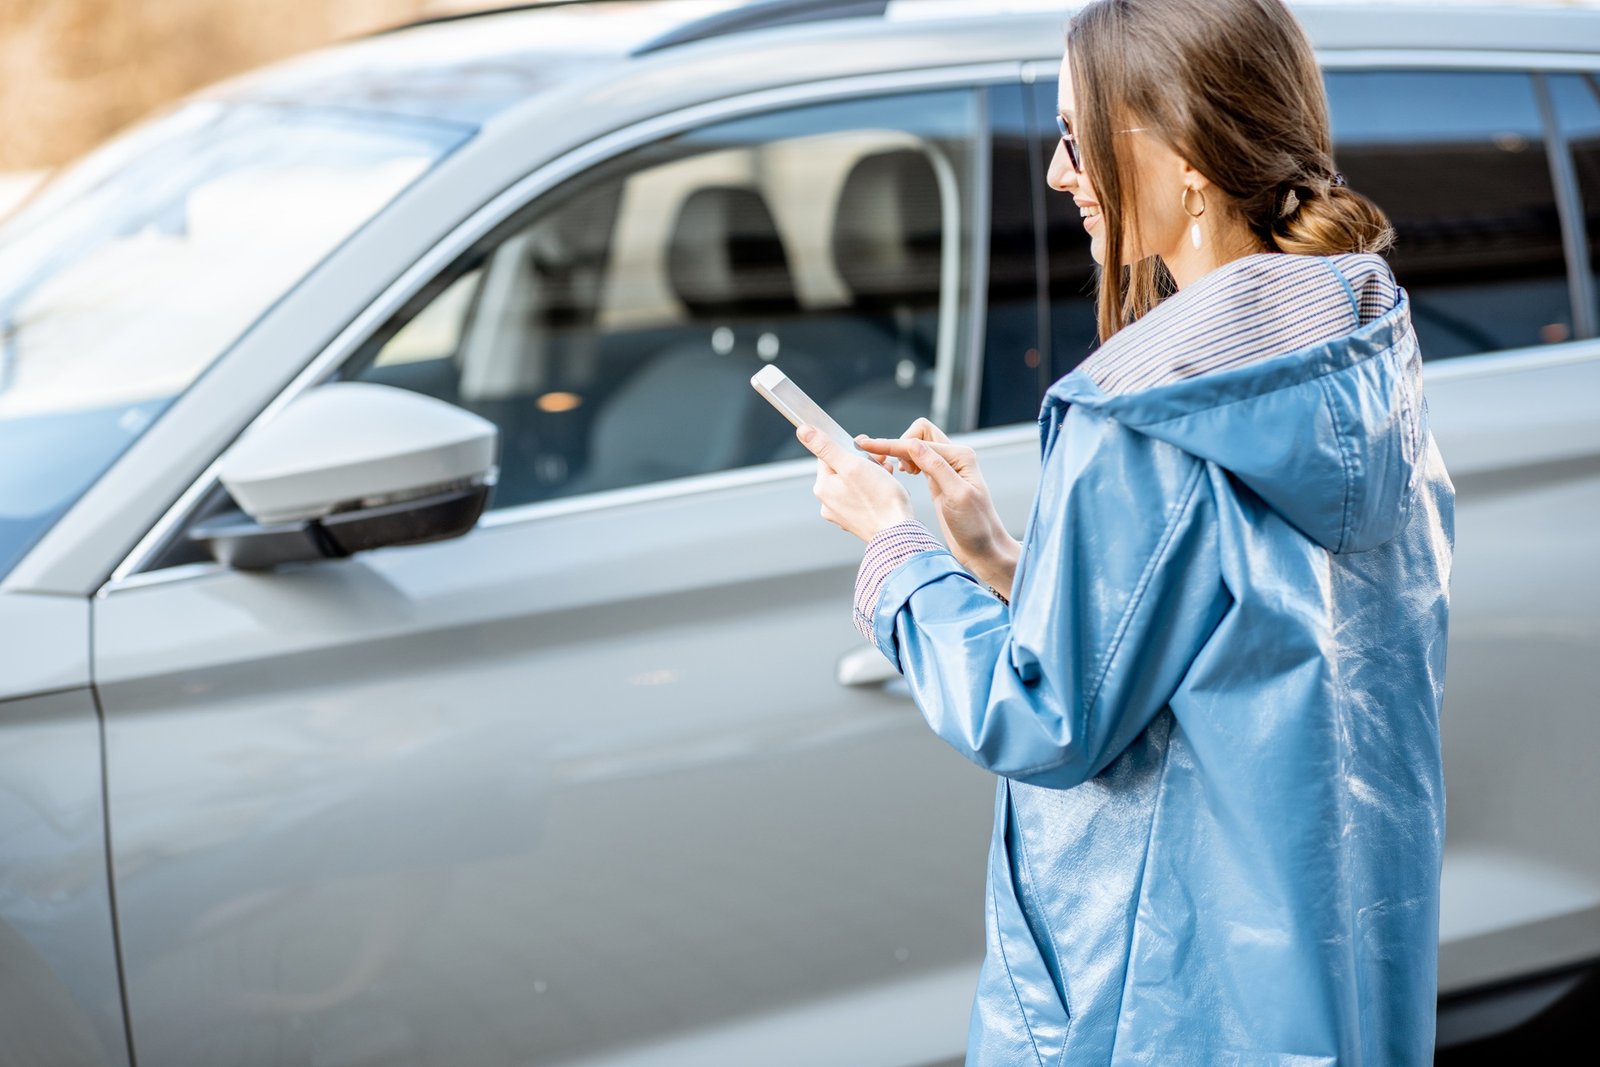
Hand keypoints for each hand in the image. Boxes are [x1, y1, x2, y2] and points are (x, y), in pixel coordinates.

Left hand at [796, 425, 914, 542]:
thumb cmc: (879, 499)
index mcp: (823, 487)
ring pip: (854, 483)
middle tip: (882, 463)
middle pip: (843, 469)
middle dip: (864, 462)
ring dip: (871, 474)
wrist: (898, 532)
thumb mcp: (852, 465)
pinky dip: (873, 491)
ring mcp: (841, 514)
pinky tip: (886, 491)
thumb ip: (826, 447)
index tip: (866, 452)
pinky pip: (862, 498)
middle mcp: (828, 503)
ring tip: (887, 477)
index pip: (828, 455)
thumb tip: (803, 431)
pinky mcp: (856, 521)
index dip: (849, 449)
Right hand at [855, 418, 1019, 592]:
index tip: (866, 446)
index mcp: (960, 456)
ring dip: (901, 453)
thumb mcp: (956, 496)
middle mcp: (954, 458)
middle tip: (886, 465)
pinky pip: (918, 461)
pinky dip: (906, 462)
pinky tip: (902, 474)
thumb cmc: (975, 526)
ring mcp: (945, 469)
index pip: (918, 442)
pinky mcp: (938, 481)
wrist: (983, 549)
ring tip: (893, 471)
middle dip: (898, 444)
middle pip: (918, 434)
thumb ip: (935, 468)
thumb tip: (912, 444)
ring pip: (916, 447)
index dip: (892, 444)